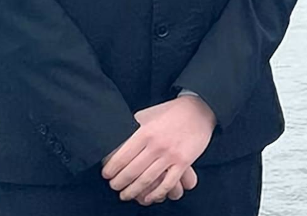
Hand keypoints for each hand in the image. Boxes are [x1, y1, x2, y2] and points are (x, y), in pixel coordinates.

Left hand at [101, 94, 215, 204]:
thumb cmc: (172, 112)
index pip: (122, 156)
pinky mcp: (183, 162)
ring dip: (133, 191)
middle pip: (132, 171)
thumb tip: (115, 133)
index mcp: (145, 132)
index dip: (111, 169)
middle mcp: (157, 145)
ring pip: (147, 180)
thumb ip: (133, 125)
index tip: (106, 175)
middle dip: (119, 183)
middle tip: (114, 187)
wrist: (199, 110)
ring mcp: (171, 155)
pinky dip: (156, 193)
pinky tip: (148, 197)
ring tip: (125, 195)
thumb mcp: (149, 114)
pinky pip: (167, 183)